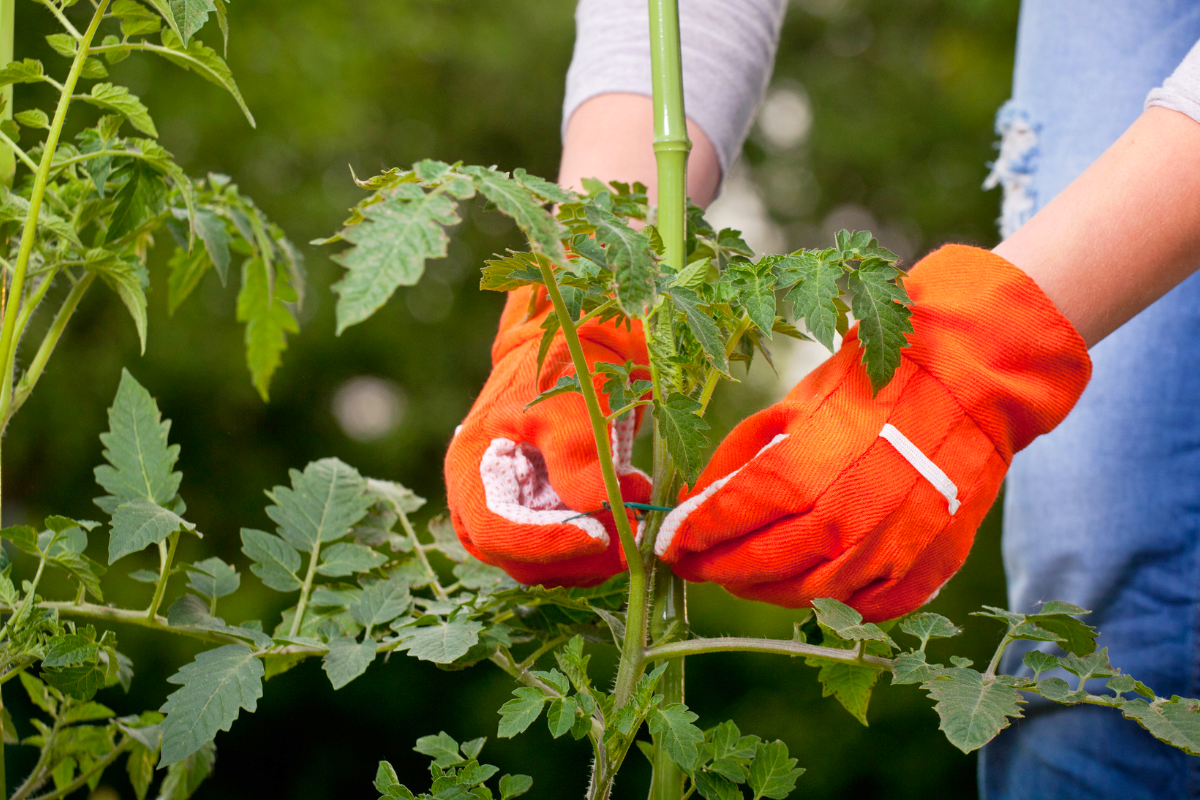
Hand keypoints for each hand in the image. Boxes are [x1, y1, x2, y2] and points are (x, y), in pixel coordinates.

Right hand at [445, 286, 651, 586]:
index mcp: (472, 470)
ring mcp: (517, 515)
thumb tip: (591, 507)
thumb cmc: (568, 364)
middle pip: (520, 561)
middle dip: (578, 552)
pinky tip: (632, 503)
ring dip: (597, 551)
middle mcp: (485, 503)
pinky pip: (570, 554)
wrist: (583, 347)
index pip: (495, 531)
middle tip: (631, 527)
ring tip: (636, 502)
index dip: (543, 542)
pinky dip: (604, 542)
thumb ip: (576, 452)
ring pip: (549, 566)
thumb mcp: (572, 400)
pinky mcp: (548, 520)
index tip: (596, 535)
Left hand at [655, 245, 1090, 620]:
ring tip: (744, 575)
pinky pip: (865, 606)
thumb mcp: (798, 402)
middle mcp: (848, 517)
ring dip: (766, 588)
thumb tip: (699, 497)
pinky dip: (831, 600)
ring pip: (809, 592)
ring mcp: (891, 549)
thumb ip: (744, 453)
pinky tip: (810, 582)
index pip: (733, 517)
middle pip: (763, 564)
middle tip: (695, 565)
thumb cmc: (875, 383)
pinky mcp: (927, 568)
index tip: (669, 544)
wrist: (971, 384)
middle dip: (719, 569)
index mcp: (809, 468)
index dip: (695, 535)